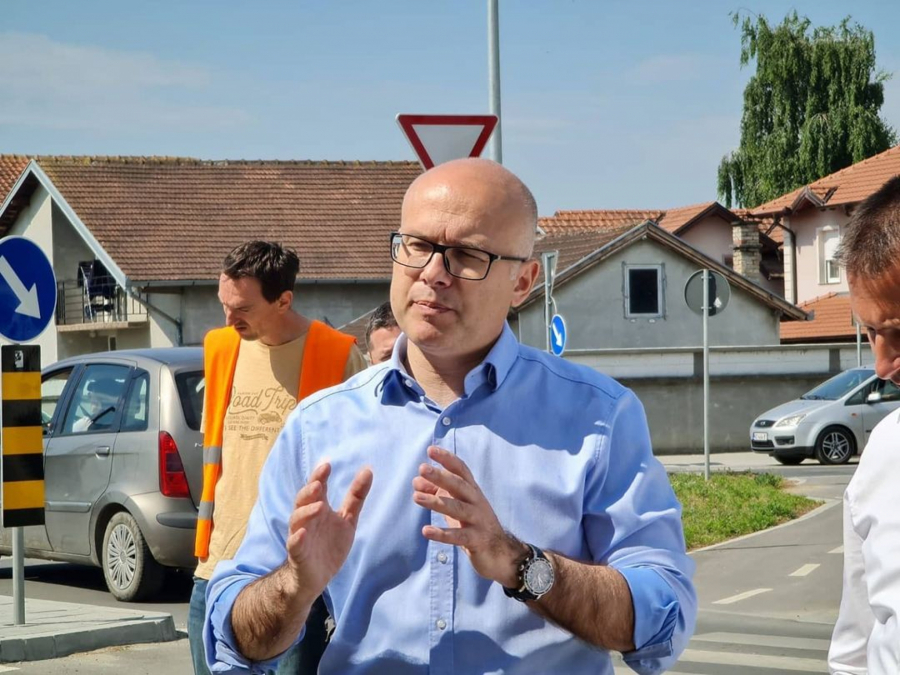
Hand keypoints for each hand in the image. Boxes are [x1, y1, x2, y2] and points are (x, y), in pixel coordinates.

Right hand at [285, 462, 372, 599]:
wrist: (317, 577)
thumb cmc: (330, 544)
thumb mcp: (347, 519)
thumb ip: (356, 496)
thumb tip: (368, 469)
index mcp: (318, 508)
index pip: (317, 488)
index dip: (320, 476)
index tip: (327, 464)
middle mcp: (307, 519)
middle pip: (303, 500)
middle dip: (309, 490)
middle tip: (319, 483)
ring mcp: (300, 535)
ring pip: (297, 519)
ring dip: (306, 511)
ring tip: (319, 505)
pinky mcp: (298, 554)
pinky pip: (294, 544)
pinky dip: (297, 538)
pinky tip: (303, 533)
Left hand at [412, 446, 526, 586]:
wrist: (501, 553)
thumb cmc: (473, 524)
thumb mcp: (456, 506)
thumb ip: (437, 493)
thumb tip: (416, 481)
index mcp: (472, 491)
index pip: (461, 470)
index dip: (447, 459)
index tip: (431, 450)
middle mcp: (477, 502)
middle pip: (459, 485)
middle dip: (441, 476)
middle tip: (422, 468)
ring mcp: (479, 520)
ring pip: (458, 508)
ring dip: (436, 502)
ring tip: (416, 497)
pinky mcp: (477, 540)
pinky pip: (458, 536)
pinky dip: (442, 534)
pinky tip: (426, 531)